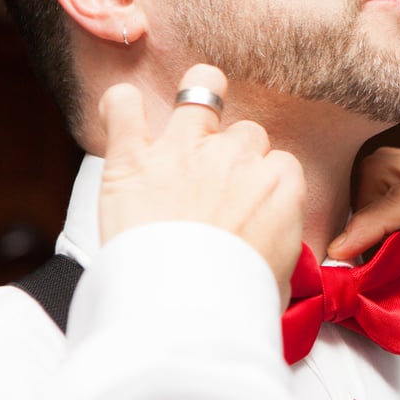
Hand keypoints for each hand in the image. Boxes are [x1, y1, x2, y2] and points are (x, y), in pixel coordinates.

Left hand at [98, 64, 305, 302]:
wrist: (186, 309)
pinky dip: (120, 105)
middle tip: (216, 184)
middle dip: (233, 153)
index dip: (263, 182)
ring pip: (200, 91)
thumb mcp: (279, 279)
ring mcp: (184, 150)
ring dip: (195, 99)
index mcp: (279, 185)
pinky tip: (122, 110)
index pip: (279, 164)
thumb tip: (267, 253)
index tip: (251, 204)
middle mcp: (236, 156)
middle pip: (245, 135)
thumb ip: (277, 248)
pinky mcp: (134, 159)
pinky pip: (123, 106)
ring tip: (187, 114)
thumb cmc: (235, 301)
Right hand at [328, 147, 399, 301]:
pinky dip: (390, 224)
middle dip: (361, 209)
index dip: (365, 226)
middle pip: (385, 170)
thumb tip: (388, 276)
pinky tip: (393, 255)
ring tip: (374, 260)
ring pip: (389, 180)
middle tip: (356, 257)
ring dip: (373, 216)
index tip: (338, 253)